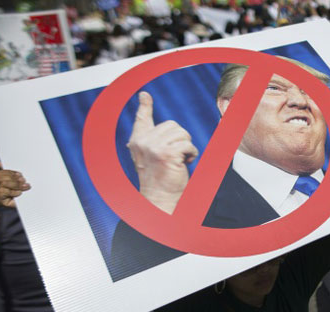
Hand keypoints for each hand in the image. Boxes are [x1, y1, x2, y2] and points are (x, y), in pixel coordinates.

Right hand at [0, 168, 30, 207]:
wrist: (32, 204)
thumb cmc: (27, 191)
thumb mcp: (21, 179)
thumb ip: (13, 172)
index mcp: (3, 180)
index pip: (0, 173)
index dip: (10, 172)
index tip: (20, 174)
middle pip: (0, 178)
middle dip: (13, 179)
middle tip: (24, 181)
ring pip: (2, 184)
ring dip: (15, 185)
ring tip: (25, 187)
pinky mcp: (1, 201)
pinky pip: (3, 192)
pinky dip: (13, 192)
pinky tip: (20, 193)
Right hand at [126, 92, 197, 213]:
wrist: (160, 198)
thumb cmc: (160, 179)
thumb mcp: (153, 156)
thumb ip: (154, 139)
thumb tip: (158, 129)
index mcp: (138, 141)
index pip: (142, 119)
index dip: (144, 106)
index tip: (144, 95)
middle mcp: (143, 141)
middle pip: (173, 125)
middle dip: (181, 139)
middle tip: (176, 156)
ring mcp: (154, 146)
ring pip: (182, 134)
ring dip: (186, 147)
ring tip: (179, 161)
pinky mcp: (166, 153)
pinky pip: (187, 144)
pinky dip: (191, 154)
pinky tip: (183, 164)